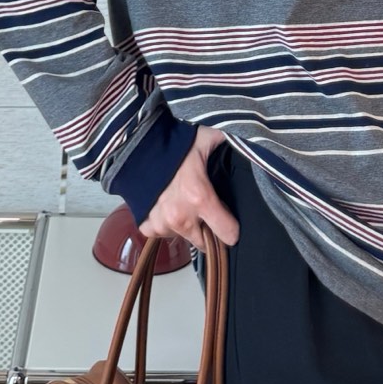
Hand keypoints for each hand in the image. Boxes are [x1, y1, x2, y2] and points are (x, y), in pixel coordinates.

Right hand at [139, 126, 239, 249]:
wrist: (136, 145)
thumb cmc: (174, 143)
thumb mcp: (208, 140)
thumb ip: (229, 148)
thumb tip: (246, 150)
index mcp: (201, 198)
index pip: (228, 234)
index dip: (234, 229)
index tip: (232, 223)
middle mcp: (181, 217)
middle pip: (205, 243)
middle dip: (209, 232)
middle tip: (207, 213)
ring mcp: (162, 224)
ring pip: (184, 237)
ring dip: (186, 226)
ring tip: (183, 202)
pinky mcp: (147, 225)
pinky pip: (163, 233)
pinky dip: (166, 224)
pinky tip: (166, 206)